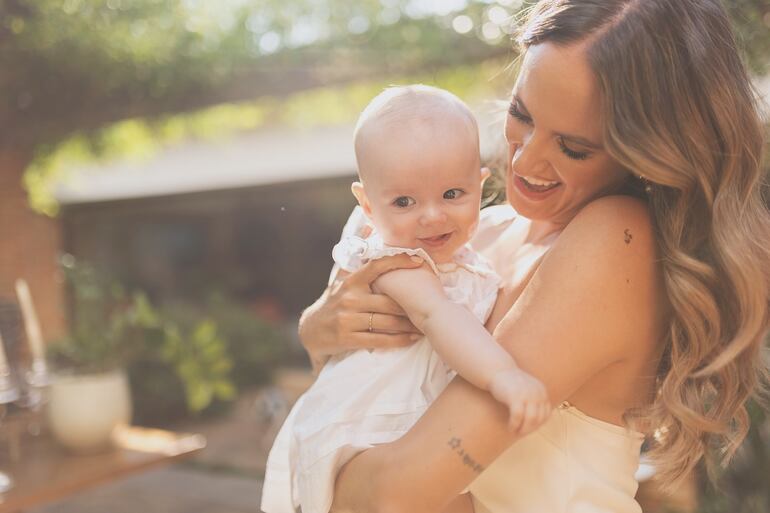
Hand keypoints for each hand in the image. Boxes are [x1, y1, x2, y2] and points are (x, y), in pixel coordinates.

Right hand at [298, 253, 424, 371]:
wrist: (309, 331)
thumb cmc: (333, 303)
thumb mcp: (341, 282)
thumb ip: (358, 264)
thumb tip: (370, 230)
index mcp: (351, 281)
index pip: (376, 266)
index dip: (398, 261)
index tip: (419, 261)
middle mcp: (349, 298)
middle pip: (389, 301)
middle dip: (411, 306)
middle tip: (430, 306)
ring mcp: (347, 318)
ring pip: (387, 322)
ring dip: (409, 325)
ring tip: (424, 325)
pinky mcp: (347, 338)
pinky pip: (379, 339)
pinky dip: (398, 340)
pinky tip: (411, 338)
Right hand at [488, 368, 551, 435]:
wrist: (497, 371)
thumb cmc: (510, 384)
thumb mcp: (528, 390)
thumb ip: (534, 402)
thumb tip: (537, 423)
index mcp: (542, 391)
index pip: (546, 414)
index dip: (537, 425)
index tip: (528, 429)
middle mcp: (537, 393)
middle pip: (539, 419)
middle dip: (529, 430)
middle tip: (520, 434)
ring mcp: (527, 394)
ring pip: (530, 420)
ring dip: (523, 430)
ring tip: (515, 432)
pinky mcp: (515, 397)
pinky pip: (518, 416)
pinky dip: (514, 425)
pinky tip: (510, 428)